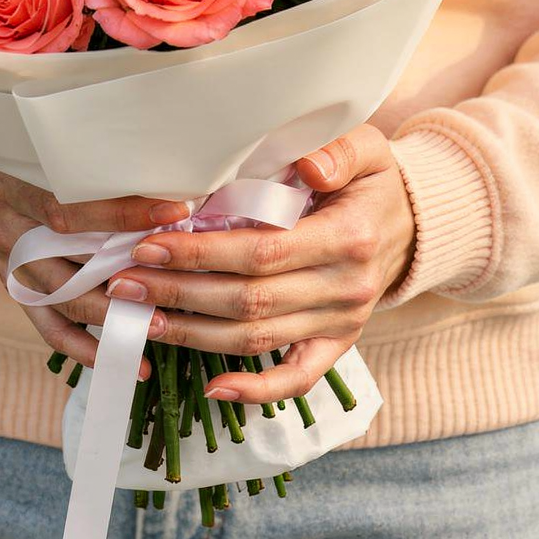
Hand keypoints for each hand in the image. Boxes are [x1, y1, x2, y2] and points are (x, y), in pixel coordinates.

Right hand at [0, 148, 190, 382]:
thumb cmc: (38, 157)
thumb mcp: (56, 151)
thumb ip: (98, 169)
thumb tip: (166, 186)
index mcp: (15, 180)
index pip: (72, 205)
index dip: (124, 212)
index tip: (174, 214)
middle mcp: (6, 223)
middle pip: (68, 254)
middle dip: (123, 272)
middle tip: (170, 290)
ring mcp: (6, 259)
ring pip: (60, 295)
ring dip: (108, 314)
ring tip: (151, 328)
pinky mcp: (11, 285)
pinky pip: (46, 324)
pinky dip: (79, 344)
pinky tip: (111, 357)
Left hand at [94, 123, 416, 405]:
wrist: (412, 221)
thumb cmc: (373, 178)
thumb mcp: (368, 147)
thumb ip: (339, 150)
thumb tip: (308, 166)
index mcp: (347, 237)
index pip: (261, 252)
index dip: (201, 253)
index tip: (150, 244)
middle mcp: (345, 289)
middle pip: (248, 300)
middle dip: (180, 292)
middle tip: (126, 282)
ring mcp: (342, 323)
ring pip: (257, 339)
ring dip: (194, 335)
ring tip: (141, 320)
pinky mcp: (337, 345)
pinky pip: (296, 378)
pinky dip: (255, 392)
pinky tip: (211, 388)